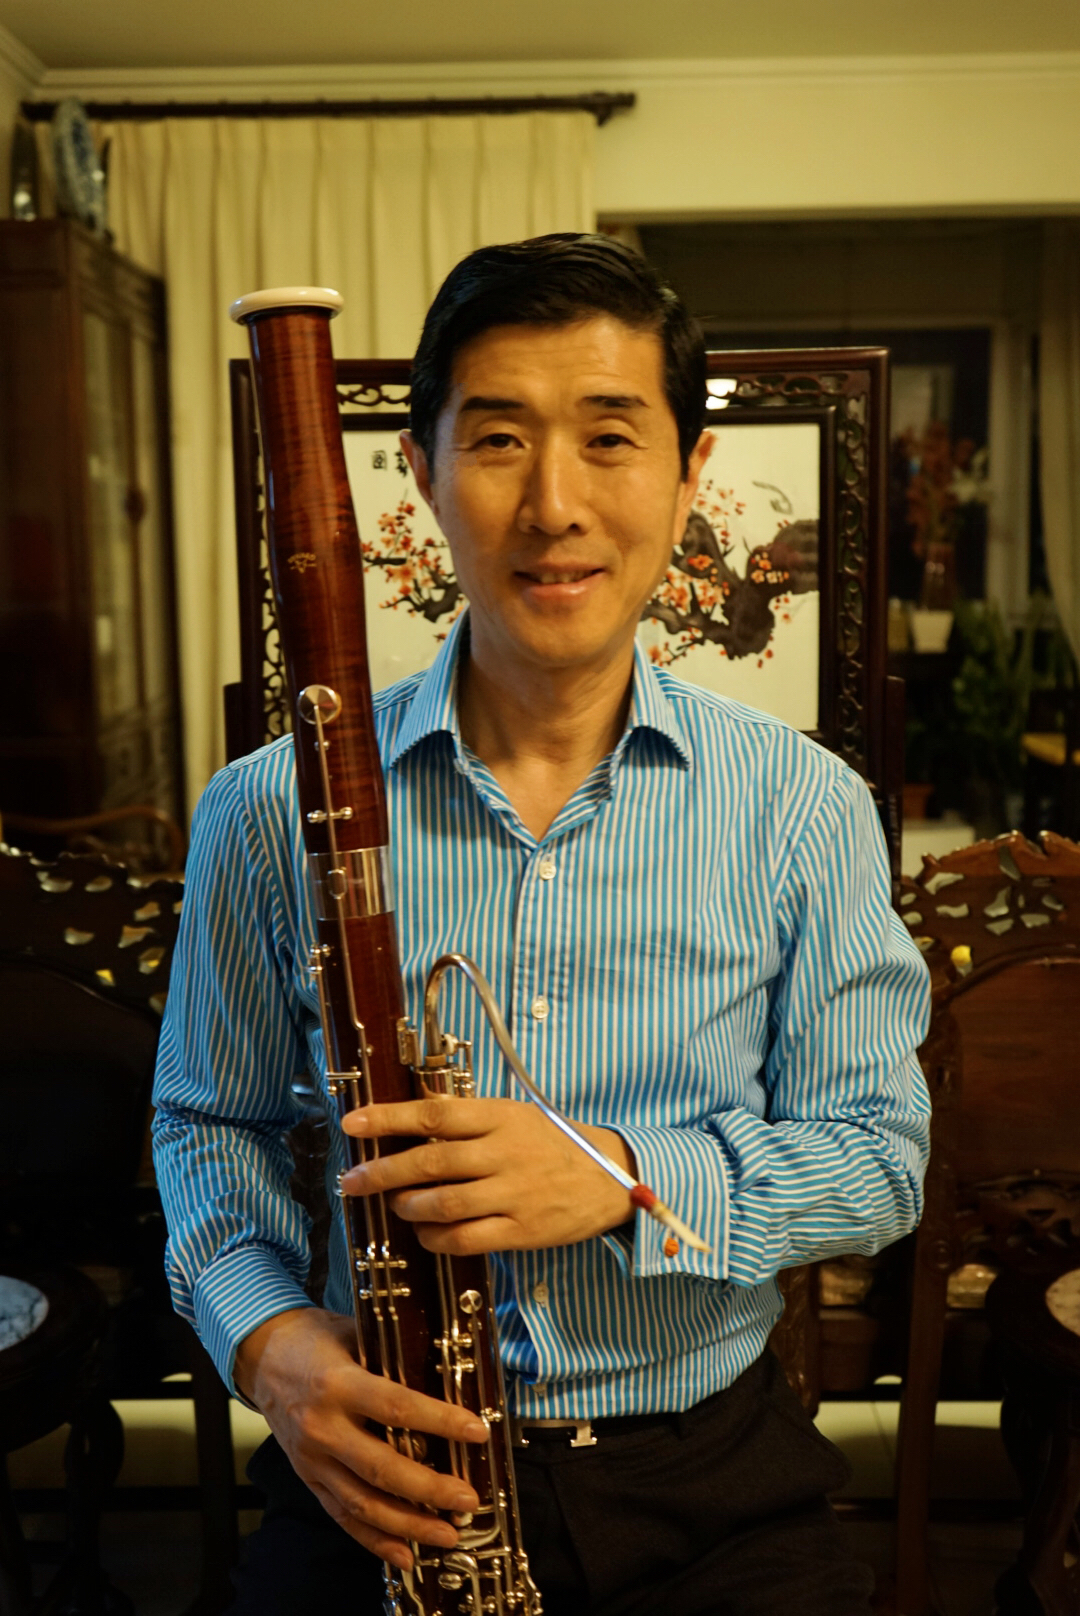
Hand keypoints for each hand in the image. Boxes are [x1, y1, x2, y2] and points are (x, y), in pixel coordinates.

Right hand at [233, 1306, 487, 1570]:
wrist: (261, 1356)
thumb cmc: (315, 1339)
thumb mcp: (354, 1332)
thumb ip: (393, 1355)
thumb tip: (449, 1373)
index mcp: (337, 1383)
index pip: (396, 1406)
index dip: (440, 1421)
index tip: (477, 1432)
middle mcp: (322, 1427)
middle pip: (381, 1467)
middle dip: (429, 1489)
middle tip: (468, 1500)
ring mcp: (312, 1459)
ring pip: (362, 1503)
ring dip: (408, 1525)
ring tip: (447, 1534)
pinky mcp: (308, 1478)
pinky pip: (342, 1515)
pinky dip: (373, 1540)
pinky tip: (404, 1556)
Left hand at [340, 1092, 635, 1252]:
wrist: (610, 1179)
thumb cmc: (553, 1143)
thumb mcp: (516, 1116)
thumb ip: (469, 1118)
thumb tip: (414, 1112)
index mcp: (502, 1117)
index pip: (434, 1113)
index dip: (388, 1118)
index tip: (352, 1123)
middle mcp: (505, 1153)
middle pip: (431, 1162)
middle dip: (382, 1172)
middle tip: (351, 1180)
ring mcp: (514, 1194)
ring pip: (442, 1204)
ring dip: (407, 1206)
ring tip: (394, 1203)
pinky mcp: (521, 1231)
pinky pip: (464, 1239)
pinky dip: (435, 1238)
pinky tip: (425, 1232)